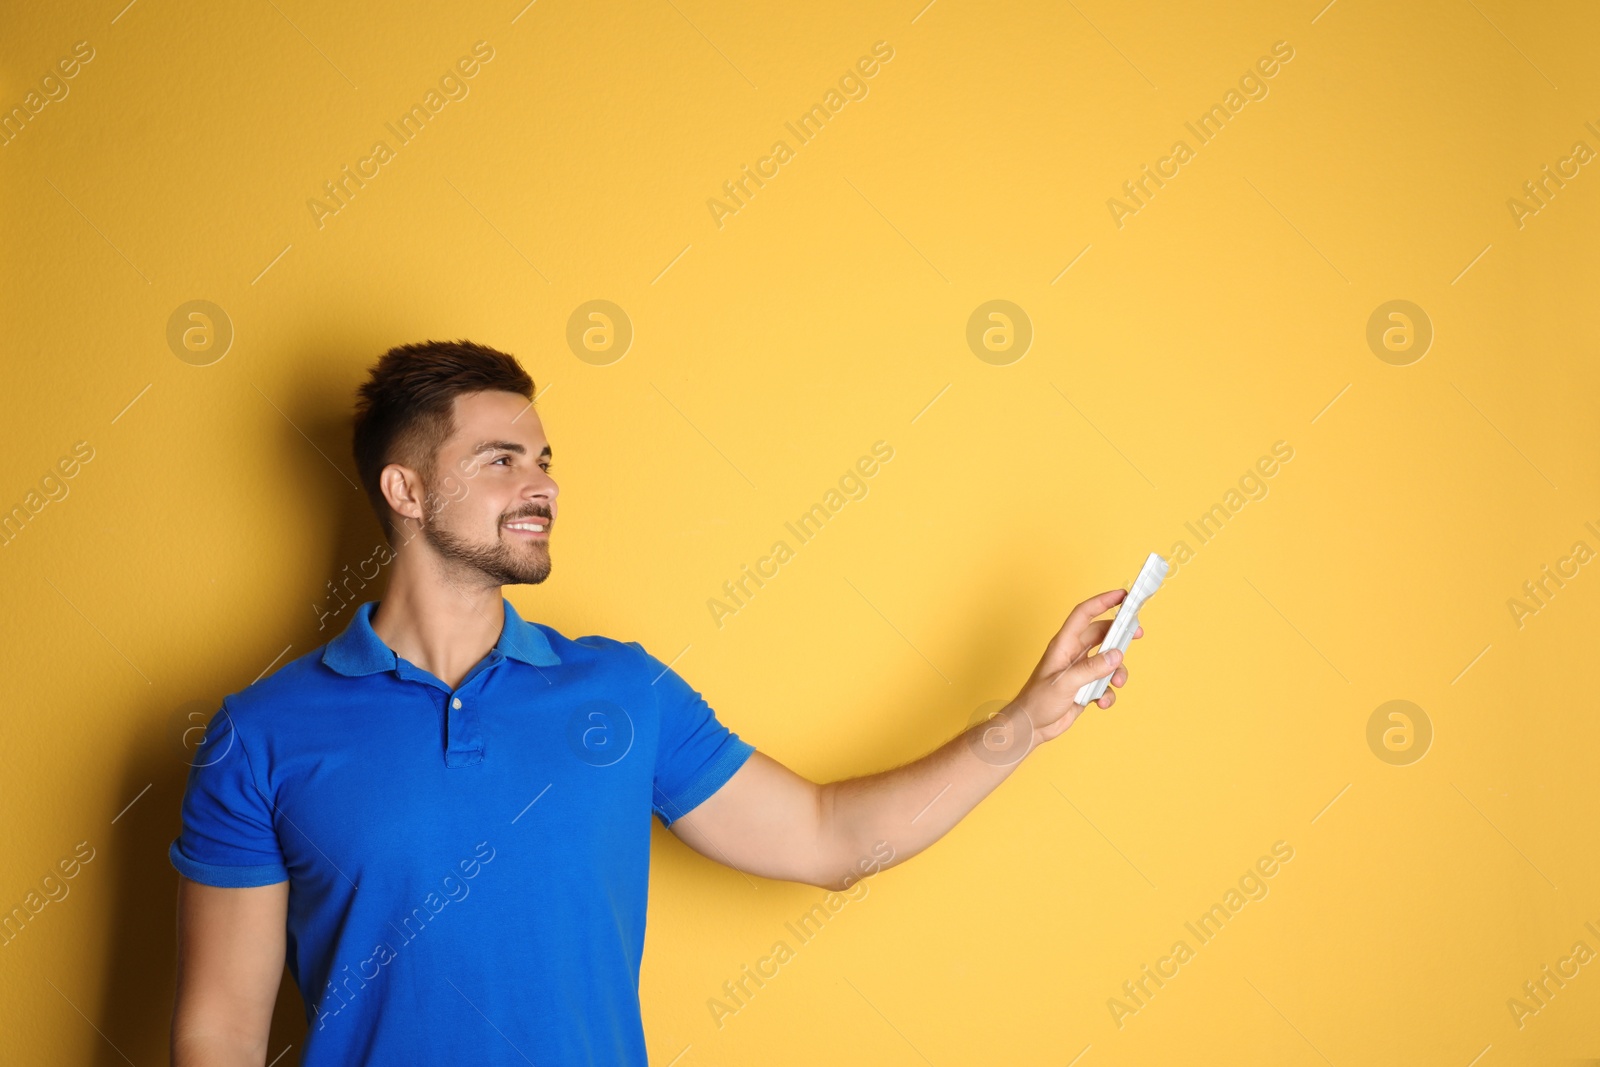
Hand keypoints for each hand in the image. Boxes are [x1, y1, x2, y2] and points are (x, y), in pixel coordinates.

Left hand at [1010, 588, 1142, 746]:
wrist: (1031, 727)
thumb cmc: (1038, 701)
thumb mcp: (1066, 683)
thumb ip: (1092, 669)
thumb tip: (1116, 655)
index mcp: (1063, 645)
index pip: (1083, 614)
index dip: (1102, 601)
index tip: (1122, 595)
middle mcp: (1073, 653)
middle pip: (1101, 634)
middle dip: (1120, 634)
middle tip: (1138, 633)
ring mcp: (1080, 670)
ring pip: (1108, 661)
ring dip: (1117, 672)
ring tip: (1118, 683)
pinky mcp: (1085, 687)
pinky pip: (1105, 684)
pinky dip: (1108, 693)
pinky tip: (1100, 703)